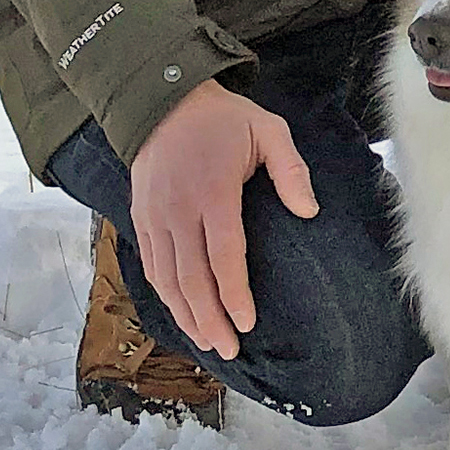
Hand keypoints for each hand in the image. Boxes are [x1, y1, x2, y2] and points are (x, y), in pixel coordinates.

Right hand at [127, 79, 316, 359]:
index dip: (234, 294)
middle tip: (230, 350)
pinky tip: (181, 313)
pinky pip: (151, 266)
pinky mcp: (140, 218)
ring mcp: (155, 217)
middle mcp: (179, 210)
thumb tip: (309, 211)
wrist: (162, 99)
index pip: (223, 255)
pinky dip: (165, 295)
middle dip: (210, 320)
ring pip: (167, 279)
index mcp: (214, 192)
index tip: (247, 323)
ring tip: (208, 342)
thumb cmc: (222, 118)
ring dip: (186, 316)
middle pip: (192, 278)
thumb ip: (291, 169)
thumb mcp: (268, 129)